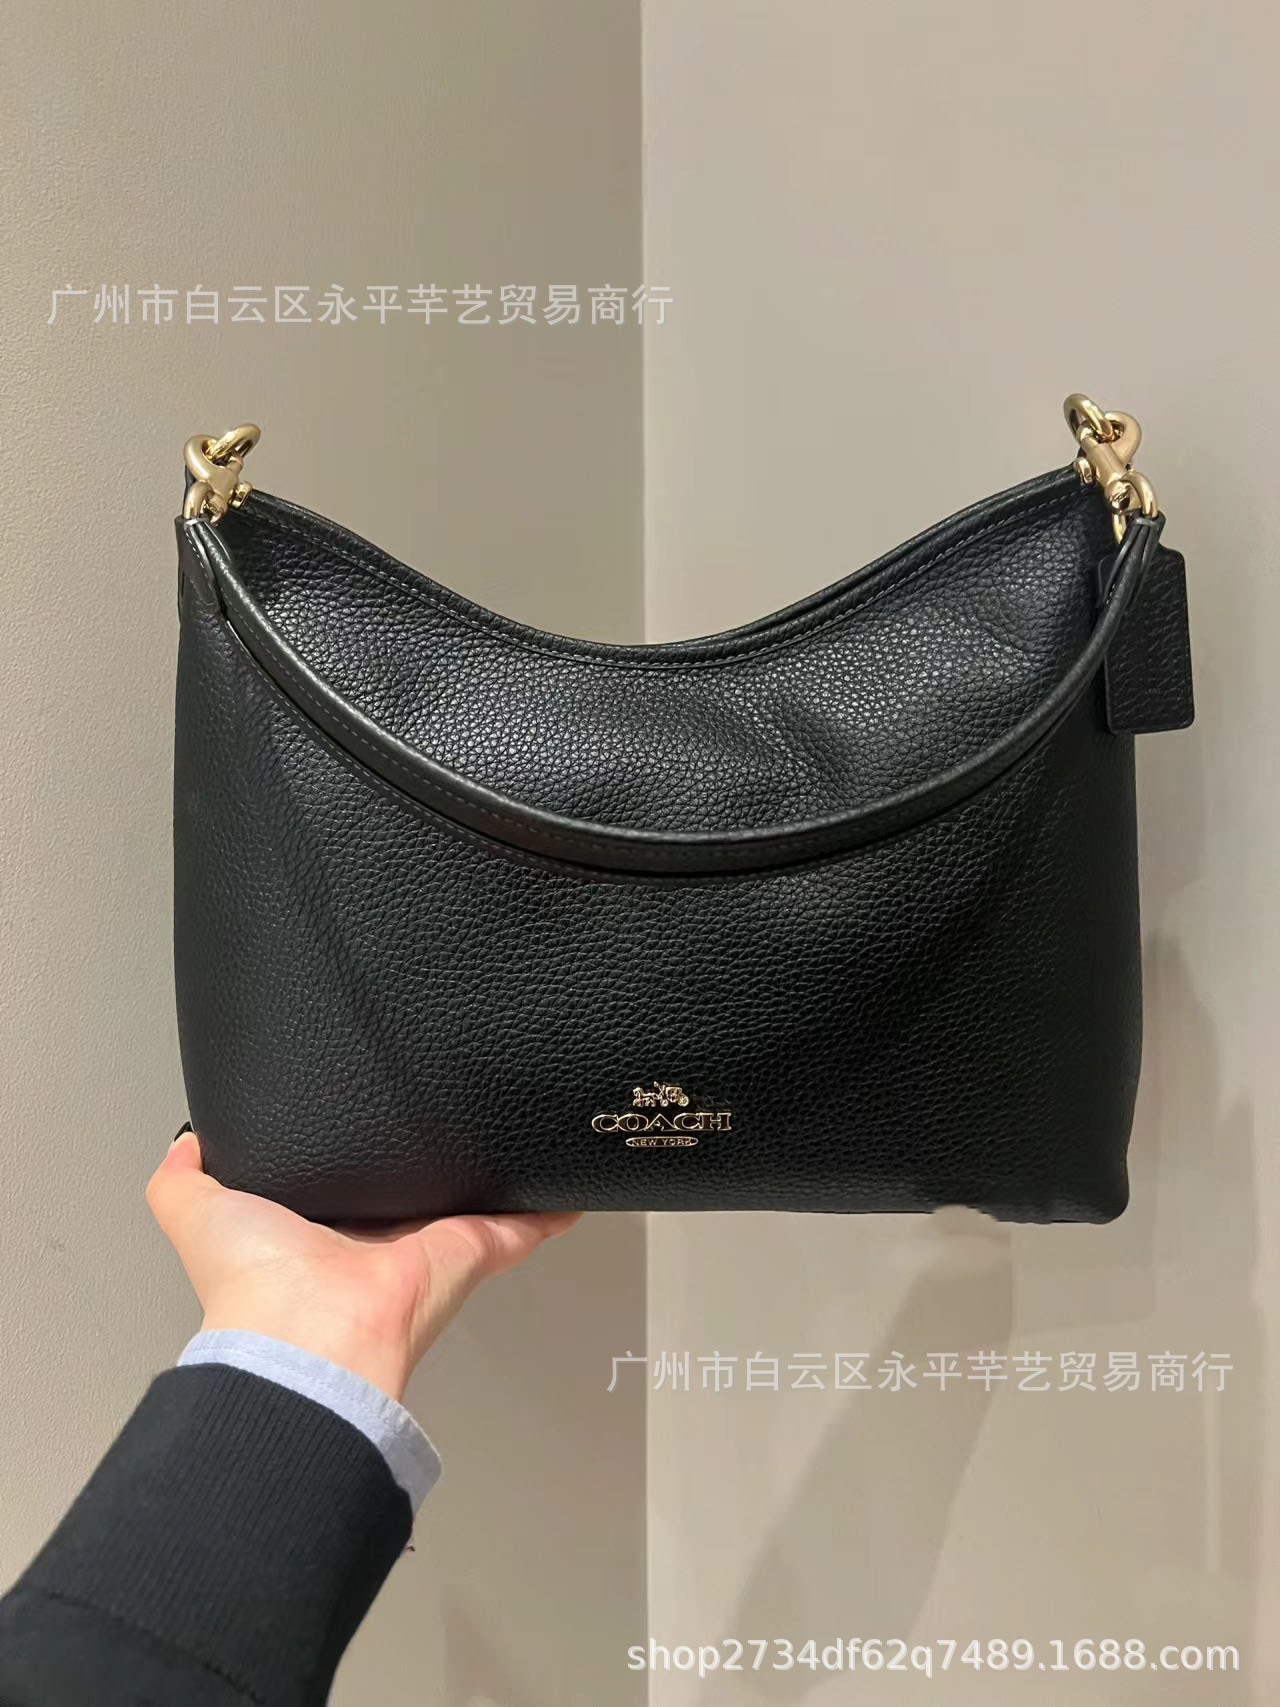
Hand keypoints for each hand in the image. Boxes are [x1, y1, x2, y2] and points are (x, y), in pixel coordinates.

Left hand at [147, 1134, 579, 1400]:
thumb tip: (184, 1141)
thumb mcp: (198, 1211)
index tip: (370, 1109)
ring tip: (518, 1124)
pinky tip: (572, 1177)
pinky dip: (550, 1204)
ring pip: (472, 1200)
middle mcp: (376, 1236)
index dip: (354, 1149)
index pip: (344, 1180)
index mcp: (318, 1228)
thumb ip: (184, 1178)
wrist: (311, 1331)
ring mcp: (430, 1245)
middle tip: (454, 1101)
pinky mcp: (473, 1247)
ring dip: (494, 1171)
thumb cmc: (254, 1275)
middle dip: (430, 1153)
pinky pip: (522, 1221)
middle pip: (413, 1187)